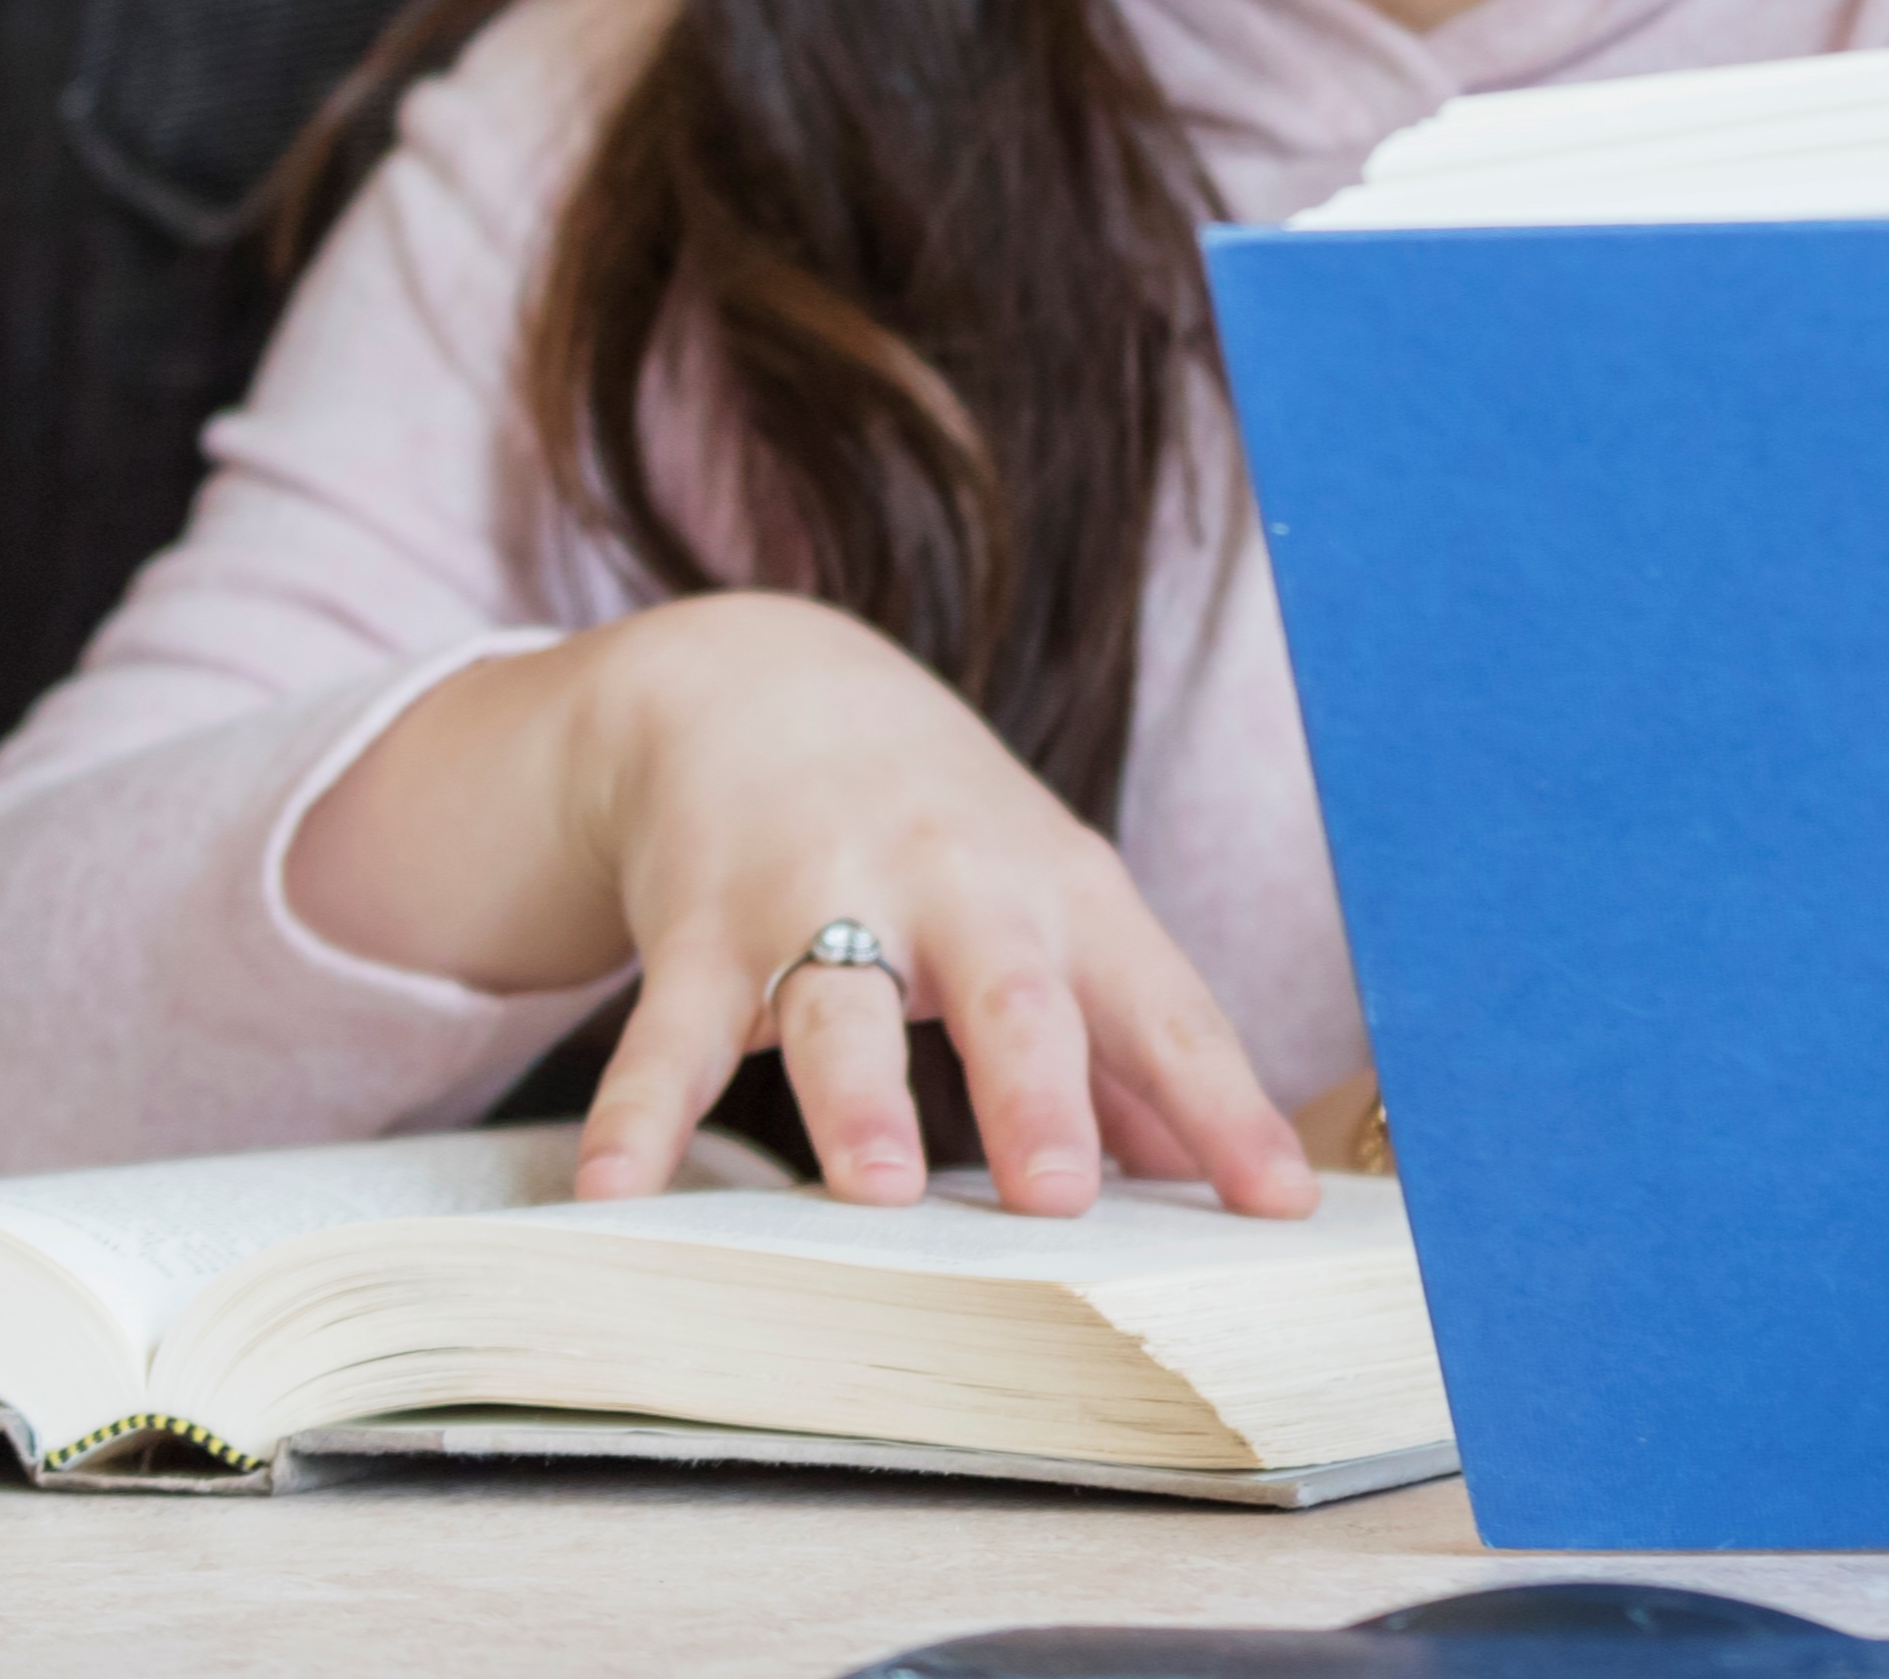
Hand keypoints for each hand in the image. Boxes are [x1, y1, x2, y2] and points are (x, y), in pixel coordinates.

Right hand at [295, 592, 1316, 1221]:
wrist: (761, 683)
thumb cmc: (945, 830)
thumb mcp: (1054, 910)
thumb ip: (1130, 1053)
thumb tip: (1226, 1179)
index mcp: (1059, 899)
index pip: (1161, 1008)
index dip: (1224, 1105)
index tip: (1278, 1205)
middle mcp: (950, 892)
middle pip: (1006, 995)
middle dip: (1034, 1094)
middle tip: (1059, 1198)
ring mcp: (815, 905)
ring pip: (838, 1006)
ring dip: (855, 1098)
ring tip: (875, 1187)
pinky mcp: (699, 931)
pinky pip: (667, 1036)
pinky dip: (638, 1118)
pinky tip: (610, 1197)